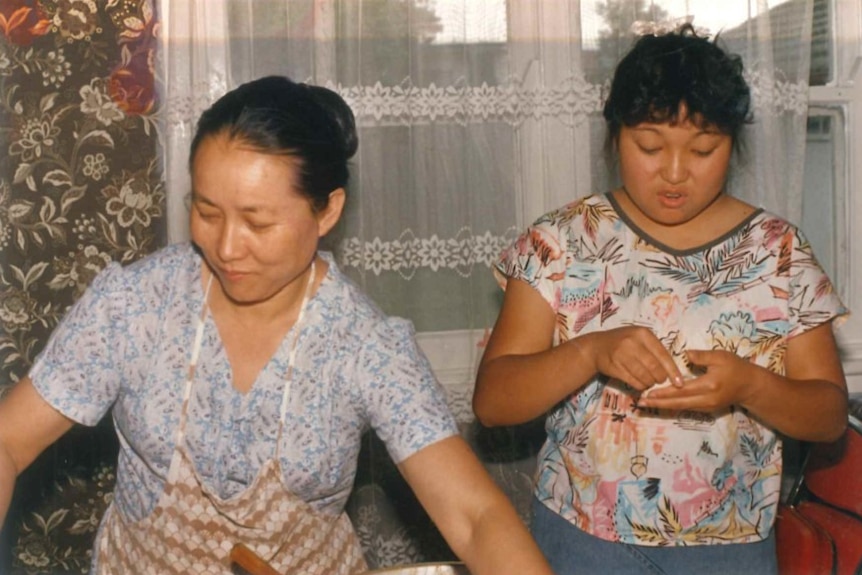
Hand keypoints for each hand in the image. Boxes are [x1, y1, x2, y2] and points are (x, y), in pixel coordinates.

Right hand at [586, 326, 683, 391]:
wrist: (596, 347)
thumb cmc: (623, 342)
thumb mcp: (639, 338)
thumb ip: (655, 350)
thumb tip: (673, 371)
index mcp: (643, 334)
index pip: (663, 355)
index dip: (673, 371)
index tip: (679, 382)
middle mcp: (632, 342)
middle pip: (654, 368)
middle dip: (661, 378)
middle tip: (660, 380)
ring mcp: (621, 355)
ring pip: (644, 377)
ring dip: (650, 383)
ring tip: (649, 381)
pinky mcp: (614, 367)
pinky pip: (633, 382)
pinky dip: (640, 386)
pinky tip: (640, 383)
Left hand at [638, 348, 757, 410]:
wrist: (751, 386)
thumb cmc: (736, 367)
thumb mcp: (720, 356)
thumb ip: (701, 356)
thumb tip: (684, 355)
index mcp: (709, 385)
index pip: (682, 390)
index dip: (664, 393)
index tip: (648, 392)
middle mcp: (707, 400)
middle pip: (678, 403)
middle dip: (658, 404)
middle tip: (639, 402)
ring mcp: (707, 407)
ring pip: (681, 408)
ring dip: (663, 406)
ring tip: (645, 404)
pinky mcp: (707, 409)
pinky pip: (686, 408)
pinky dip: (673, 406)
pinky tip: (660, 404)